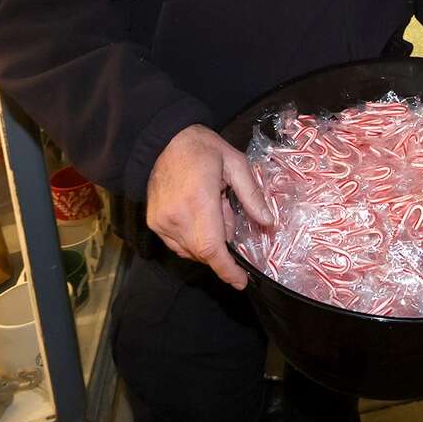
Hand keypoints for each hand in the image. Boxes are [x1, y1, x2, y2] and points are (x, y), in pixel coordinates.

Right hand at [146, 124, 272, 287]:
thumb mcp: (235, 163)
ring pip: (190, 252)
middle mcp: (176, 216)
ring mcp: (161, 222)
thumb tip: (268, 221)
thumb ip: (252, 195)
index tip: (241, 282)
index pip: (211, 247)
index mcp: (198, 199)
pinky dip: (193, 242)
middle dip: (222, 249)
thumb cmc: (203, 148)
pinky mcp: (154, 223)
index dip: (227, 269)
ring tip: (213, 210)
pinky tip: (199, 218)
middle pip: (203, 253)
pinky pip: (177, 246)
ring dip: (208, 244)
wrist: (163, 140)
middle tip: (228, 215)